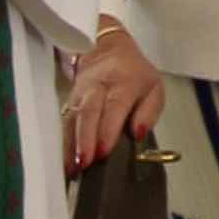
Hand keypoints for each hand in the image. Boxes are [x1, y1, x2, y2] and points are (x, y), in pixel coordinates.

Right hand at [66, 24, 167, 175]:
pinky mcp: (69, 102)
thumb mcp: (154, 88)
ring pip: (72, 118)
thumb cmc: (134, 74)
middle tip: (84, 163)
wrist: (108, 50)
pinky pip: (65, 123)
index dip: (107, 129)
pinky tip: (66, 163)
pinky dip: (64, 144)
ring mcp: (80, 93)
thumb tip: (138, 133)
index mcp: (123, 82)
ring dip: (71, 144)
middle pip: (88, 111)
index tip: (103, 151)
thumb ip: (149, 113)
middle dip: (85, 139)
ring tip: (73, 168)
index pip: (114, 106)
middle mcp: (98, 86)